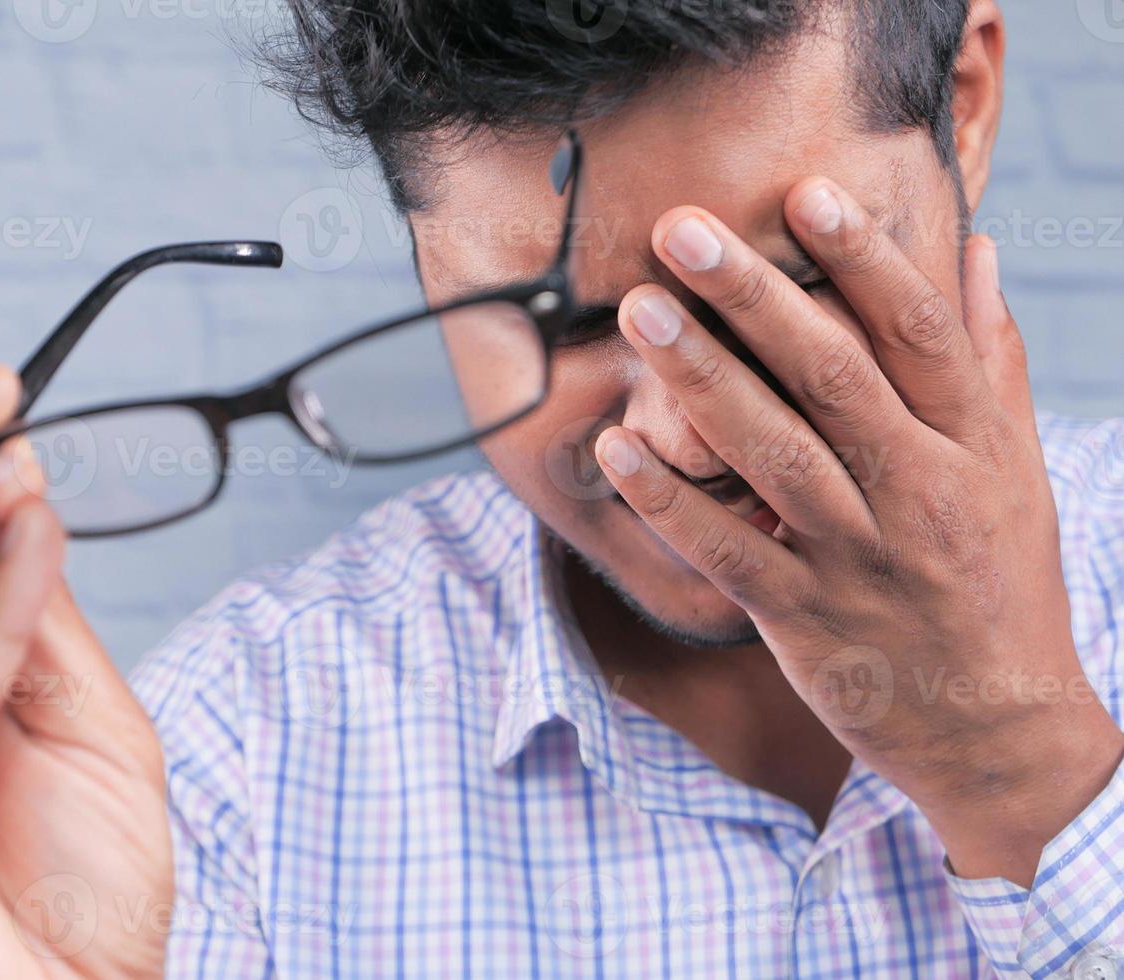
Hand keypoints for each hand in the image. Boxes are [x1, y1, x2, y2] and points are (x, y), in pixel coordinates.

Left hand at [593, 181, 1123, 884]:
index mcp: (970, 446)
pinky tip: (619, 447)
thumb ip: (987, 359)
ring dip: (699, 379)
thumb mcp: (1014, 468)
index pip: (916, 335)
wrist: (997, 731)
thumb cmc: (1000, 584)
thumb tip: (974, 252)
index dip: (863, 259)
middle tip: (681, 231)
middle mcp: (916, 493)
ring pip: (772, 454)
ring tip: (639, 312)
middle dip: (752, 298)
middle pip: (830, 378)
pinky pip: (727, 551)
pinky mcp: (803, 620)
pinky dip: (670, 502)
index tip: (804, 194)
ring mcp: (856, 559)